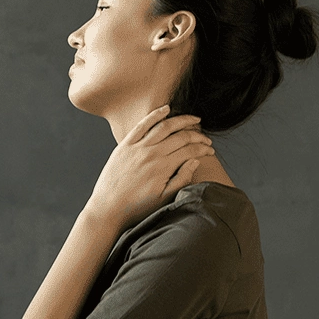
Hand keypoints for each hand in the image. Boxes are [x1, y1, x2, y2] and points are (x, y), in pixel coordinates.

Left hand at [85, 105, 213, 233]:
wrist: (107, 208)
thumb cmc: (136, 208)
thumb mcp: (164, 199)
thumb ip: (182, 179)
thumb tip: (195, 161)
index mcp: (163, 167)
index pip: (190, 150)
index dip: (203, 149)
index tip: (210, 150)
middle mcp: (151, 154)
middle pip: (181, 136)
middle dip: (197, 135)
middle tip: (206, 138)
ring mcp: (137, 147)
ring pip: (164, 126)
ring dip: (182, 120)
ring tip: (193, 119)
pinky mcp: (125, 145)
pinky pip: (142, 125)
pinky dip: (155, 115)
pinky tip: (166, 109)